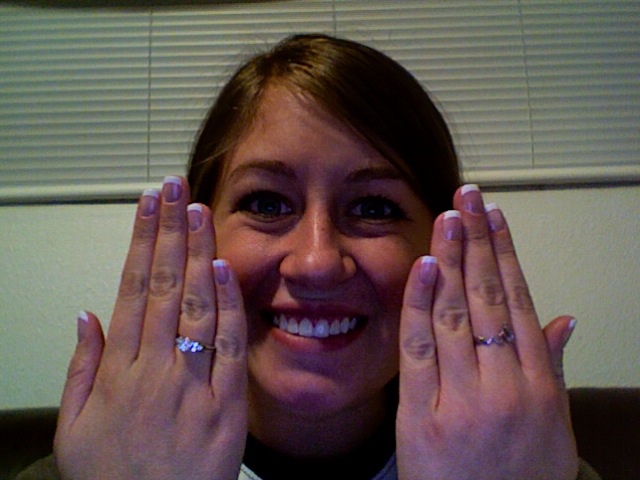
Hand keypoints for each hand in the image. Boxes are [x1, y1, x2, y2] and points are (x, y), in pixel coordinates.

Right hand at [54, 177, 247, 479]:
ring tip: (199, 211)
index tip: (148, 204)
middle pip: (165, 284)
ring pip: (197, 303)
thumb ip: (81, 367)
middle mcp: (155, 368)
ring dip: (199, 252)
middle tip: (176, 188)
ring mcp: (192, 383)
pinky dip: (229, 306)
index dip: (142, 240)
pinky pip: (230, 345)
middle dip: (170, 230)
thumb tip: (88, 314)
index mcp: (117, 370)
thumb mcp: (73, 428)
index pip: (133, 286)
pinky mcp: (226, 403)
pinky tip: (226, 269)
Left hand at [396, 185, 578, 479]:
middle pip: (489, 298)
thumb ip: (554, 369)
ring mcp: (463, 399)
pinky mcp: (422, 414)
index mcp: (537, 385)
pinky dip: (421, 304)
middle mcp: (504, 385)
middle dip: (477, 243)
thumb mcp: (551, 426)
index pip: (520, 303)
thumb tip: (565, 320)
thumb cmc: (519, 479)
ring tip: (448, 218)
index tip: (496, 218)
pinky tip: (425, 266)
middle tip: (469, 198)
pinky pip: (420, 349)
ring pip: (457, 314)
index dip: (506, 256)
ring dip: (451, 260)